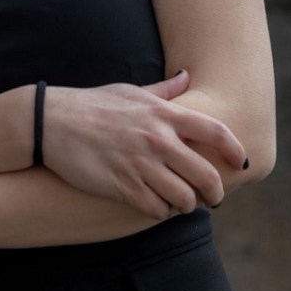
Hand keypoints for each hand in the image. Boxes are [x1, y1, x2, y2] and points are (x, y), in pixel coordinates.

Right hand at [43, 71, 246, 218]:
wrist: (51, 122)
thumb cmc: (92, 104)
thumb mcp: (130, 91)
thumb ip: (163, 91)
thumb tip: (186, 78)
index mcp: (162, 113)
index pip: (216, 132)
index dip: (235, 150)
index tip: (240, 162)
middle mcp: (156, 139)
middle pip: (207, 175)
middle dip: (216, 192)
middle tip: (213, 197)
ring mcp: (140, 164)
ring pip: (184, 198)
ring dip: (187, 204)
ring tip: (182, 202)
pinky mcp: (122, 186)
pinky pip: (157, 210)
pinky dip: (161, 212)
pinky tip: (155, 205)